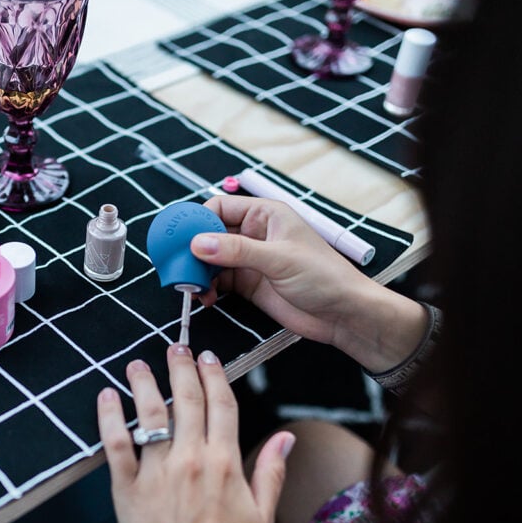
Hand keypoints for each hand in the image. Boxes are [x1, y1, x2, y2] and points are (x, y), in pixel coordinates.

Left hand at [98, 344, 293, 522]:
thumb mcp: (263, 515)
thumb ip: (272, 470)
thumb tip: (287, 436)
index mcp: (225, 463)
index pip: (221, 404)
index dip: (214, 375)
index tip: (207, 357)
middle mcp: (191, 461)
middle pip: (185, 399)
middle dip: (180, 367)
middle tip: (174, 346)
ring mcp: (157, 474)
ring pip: (149, 414)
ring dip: (143, 383)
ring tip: (137, 363)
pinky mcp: (128, 490)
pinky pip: (115, 445)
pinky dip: (109, 418)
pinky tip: (106, 396)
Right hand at [191, 195, 427, 371]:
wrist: (343, 314)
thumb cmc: (323, 276)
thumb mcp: (278, 258)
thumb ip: (237, 251)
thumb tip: (198, 243)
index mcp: (265, 215)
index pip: (221, 207)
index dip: (199, 220)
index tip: (181, 239)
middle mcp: (254, 234)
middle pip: (211, 234)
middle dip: (193, 249)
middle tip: (178, 265)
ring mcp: (250, 260)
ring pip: (211, 259)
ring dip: (198, 272)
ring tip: (190, 286)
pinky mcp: (248, 284)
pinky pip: (218, 281)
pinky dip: (207, 288)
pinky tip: (204, 297)